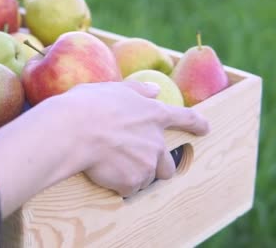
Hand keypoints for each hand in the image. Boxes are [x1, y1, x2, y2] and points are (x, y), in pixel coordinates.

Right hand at [0, 80, 209, 217]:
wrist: (72, 131)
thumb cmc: (87, 106)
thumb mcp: (112, 88)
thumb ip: (137, 90)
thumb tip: (154, 89)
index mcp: (153, 114)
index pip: (186, 118)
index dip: (197, 124)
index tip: (206, 128)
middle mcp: (156, 141)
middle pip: (168, 163)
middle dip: (156, 166)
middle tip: (133, 163)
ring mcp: (146, 164)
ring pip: (146, 178)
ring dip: (133, 175)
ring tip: (108, 166)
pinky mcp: (133, 182)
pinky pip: (128, 188)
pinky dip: (118, 184)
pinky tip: (102, 173)